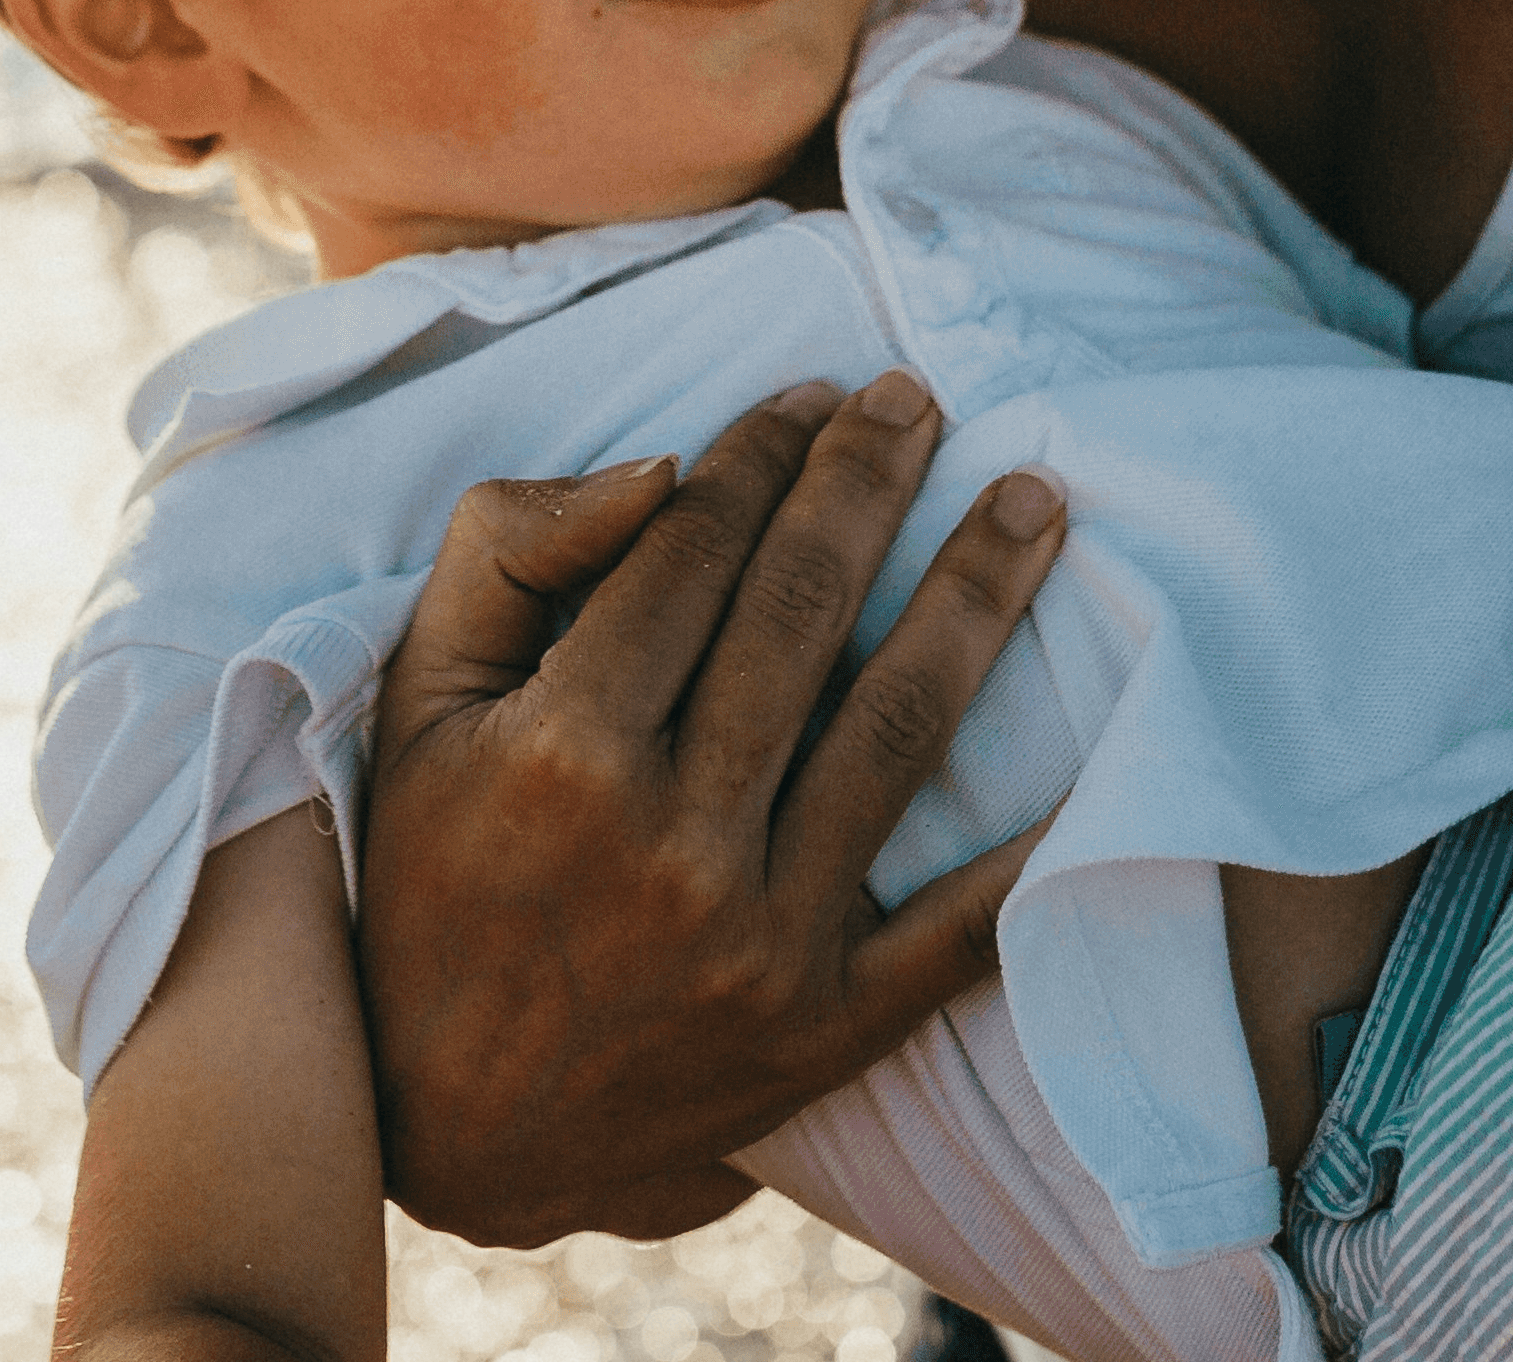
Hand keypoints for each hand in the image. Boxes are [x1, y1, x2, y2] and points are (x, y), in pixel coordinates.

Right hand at [353, 373, 1065, 1247]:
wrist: (447, 1119)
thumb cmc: (424, 873)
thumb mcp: (416, 697)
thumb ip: (509, 555)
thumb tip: (656, 469)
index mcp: (563, 748)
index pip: (690, 554)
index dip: (756, 456)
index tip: (806, 393)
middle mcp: (671, 841)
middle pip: (801, 617)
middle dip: (868, 485)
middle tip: (919, 399)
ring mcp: (761, 942)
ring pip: (894, 734)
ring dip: (974, 601)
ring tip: (1033, 504)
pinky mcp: (826, 1028)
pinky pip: (958, 926)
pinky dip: (1035, 839)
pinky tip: (1096, 741)